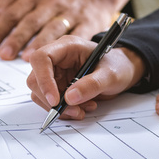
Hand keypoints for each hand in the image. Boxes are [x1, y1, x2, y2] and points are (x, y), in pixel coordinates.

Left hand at [0, 0, 115, 60]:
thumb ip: (10, 2)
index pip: (13, 13)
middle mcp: (51, 2)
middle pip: (31, 20)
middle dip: (16, 38)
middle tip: (4, 54)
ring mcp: (70, 12)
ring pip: (53, 27)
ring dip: (39, 43)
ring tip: (27, 58)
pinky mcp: (88, 23)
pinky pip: (77, 34)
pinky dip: (66, 44)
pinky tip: (58, 56)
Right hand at [27, 36, 145, 119]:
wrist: (123, 71)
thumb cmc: (118, 66)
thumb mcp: (110, 74)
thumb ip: (92, 84)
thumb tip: (69, 98)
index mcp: (66, 47)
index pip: (41, 58)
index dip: (43, 79)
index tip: (55, 100)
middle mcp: (56, 59)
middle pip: (36, 79)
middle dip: (51, 100)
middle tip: (73, 111)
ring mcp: (55, 73)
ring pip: (40, 94)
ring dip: (58, 108)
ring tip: (81, 110)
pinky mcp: (57, 86)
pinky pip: (49, 102)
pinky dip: (63, 110)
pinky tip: (81, 108)